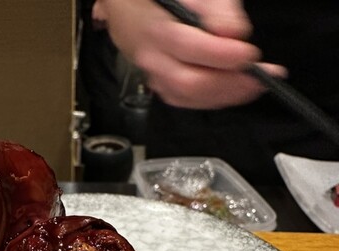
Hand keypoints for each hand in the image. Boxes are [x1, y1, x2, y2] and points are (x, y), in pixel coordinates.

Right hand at [92, 0, 286, 108]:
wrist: (131, 10)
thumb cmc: (166, 1)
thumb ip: (216, 9)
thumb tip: (235, 33)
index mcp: (156, 27)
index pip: (188, 47)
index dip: (221, 55)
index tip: (249, 54)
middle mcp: (152, 57)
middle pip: (187, 83)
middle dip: (227, 84)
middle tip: (259, 78)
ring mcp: (155, 77)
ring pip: (188, 98)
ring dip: (224, 96)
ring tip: (254, 86)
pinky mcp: (163, 88)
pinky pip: (188, 102)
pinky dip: (213, 99)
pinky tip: (234, 91)